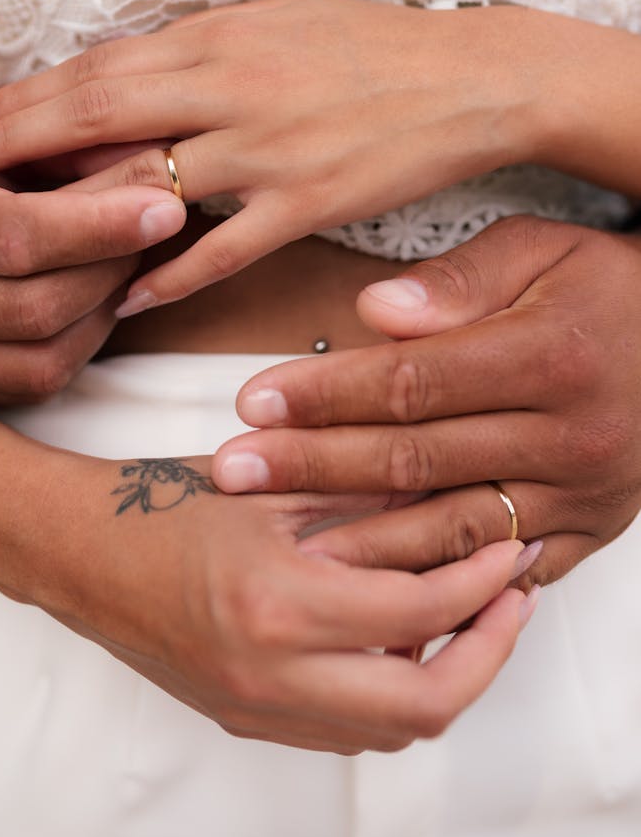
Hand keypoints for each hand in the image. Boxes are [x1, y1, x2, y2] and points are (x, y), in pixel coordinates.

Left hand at [0, 0, 551, 309]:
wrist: (468, 78)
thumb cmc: (370, 46)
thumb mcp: (277, 22)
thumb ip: (200, 48)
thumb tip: (131, 73)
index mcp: (220, 36)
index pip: (97, 67)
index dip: (22, 96)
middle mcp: (232, 87)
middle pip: (98, 113)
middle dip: (14, 143)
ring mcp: (268, 149)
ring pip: (149, 181)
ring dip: (71, 212)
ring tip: (11, 237)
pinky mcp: (308, 203)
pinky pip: (224, 248)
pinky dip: (169, 275)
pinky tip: (123, 300)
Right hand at [0, 135, 185, 401]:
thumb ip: (52, 148)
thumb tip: (151, 159)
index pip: (13, 235)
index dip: (98, 226)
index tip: (164, 206)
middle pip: (35, 307)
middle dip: (113, 267)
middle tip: (155, 224)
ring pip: (42, 357)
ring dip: (104, 308)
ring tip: (125, 257)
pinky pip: (32, 382)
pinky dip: (82, 343)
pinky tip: (95, 299)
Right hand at [38, 452, 534, 753]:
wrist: (78, 551)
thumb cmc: (159, 504)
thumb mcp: (266, 481)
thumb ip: (356, 488)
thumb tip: (439, 490)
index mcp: (278, 602)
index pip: (419, 613)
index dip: (481, 585)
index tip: (509, 554)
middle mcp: (270, 672)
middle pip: (423, 707)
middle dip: (488, 656)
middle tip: (509, 604)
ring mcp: (256, 706)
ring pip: (389, 731)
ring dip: (444, 681)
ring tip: (463, 619)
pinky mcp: (245, 718)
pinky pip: (344, 731)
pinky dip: (389, 697)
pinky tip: (395, 643)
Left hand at [212, 217, 640, 587]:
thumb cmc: (608, 288)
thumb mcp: (544, 249)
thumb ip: (462, 279)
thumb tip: (376, 311)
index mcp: (548, 354)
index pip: (411, 382)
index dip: (326, 395)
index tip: (253, 401)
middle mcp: (567, 435)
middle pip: (414, 460)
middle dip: (312, 466)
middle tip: (233, 470)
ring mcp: (579, 496)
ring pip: (448, 530)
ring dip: (356, 539)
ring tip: (278, 541)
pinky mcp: (587, 533)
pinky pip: (501, 571)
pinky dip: (435, 582)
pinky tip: (372, 587)